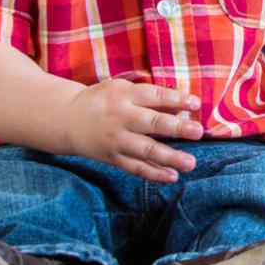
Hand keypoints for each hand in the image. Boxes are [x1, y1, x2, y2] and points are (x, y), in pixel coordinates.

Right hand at [62, 80, 203, 183]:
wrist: (66, 119)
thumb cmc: (104, 100)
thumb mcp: (124, 89)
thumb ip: (151, 97)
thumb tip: (184, 107)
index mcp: (126, 95)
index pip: (155, 96)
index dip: (177, 99)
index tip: (196, 104)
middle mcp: (122, 117)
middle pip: (152, 123)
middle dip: (177, 128)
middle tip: (198, 132)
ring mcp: (117, 140)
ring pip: (145, 150)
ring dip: (170, 157)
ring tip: (191, 163)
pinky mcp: (112, 157)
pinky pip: (135, 167)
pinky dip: (153, 173)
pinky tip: (172, 176)